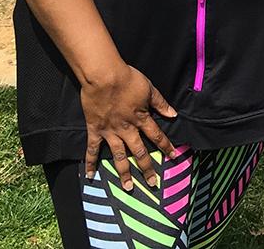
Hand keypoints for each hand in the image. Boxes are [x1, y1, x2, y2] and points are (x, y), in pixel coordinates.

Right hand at [81, 64, 177, 188]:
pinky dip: (90, 162)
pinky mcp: (95, 130)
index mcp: (141, 118)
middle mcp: (127, 129)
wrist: (104, 76)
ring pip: (118, 156)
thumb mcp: (149, 88)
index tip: (174, 156)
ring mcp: (110, 131)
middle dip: (147, 168)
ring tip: (128, 187)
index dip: (166, 146)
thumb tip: (173, 114)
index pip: (156, 135)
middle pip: (139, 152)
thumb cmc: (128, 79)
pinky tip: (90, 175)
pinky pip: (92, 149)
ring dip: (124, 173)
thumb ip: (160, 103)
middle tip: (152, 183)